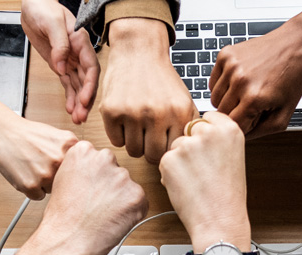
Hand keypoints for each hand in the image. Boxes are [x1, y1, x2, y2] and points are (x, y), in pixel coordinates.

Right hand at [0, 113, 78, 199]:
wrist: (1, 130)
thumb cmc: (26, 133)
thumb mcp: (56, 136)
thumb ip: (71, 153)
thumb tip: (84, 171)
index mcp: (70, 146)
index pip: (79, 170)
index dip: (69, 170)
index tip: (61, 168)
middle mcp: (60, 160)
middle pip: (67, 182)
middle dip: (56, 177)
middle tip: (41, 165)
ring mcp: (46, 174)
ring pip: (53, 190)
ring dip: (43, 184)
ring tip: (31, 167)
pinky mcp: (31, 185)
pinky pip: (38, 196)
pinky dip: (30, 189)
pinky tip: (24, 173)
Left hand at [21, 0, 98, 123]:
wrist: (32, 5)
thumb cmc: (43, 8)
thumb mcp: (52, 23)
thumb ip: (59, 45)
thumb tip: (61, 66)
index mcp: (80, 41)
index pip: (91, 67)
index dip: (90, 85)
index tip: (85, 99)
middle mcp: (78, 53)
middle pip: (86, 80)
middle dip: (85, 99)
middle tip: (81, 116)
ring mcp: (70, 60)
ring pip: (78, 85)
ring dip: (78, 102)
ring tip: (77, 119)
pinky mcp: (60, 64)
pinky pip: (67, 84)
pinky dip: (70, 97)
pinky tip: (71, 109)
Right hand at [29, 141, 149, 254]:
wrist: (66, 242)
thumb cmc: (61, 218)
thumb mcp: (63, 180)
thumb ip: (82, 169)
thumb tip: (97, 173)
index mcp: (83, 151)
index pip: (99, 159)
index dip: (95, 178)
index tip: (89, 189)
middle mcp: (104, 158)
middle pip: (115, 170)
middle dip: (110, 187)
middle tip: (96, 205)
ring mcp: (122, 176)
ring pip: (128, 187)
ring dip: (121, 200)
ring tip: (102, 216)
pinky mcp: (136, 195)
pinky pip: (140, 203)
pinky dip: (131, 214)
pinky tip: (112, 221)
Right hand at [100, 18, 197, 163]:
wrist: (139, 51)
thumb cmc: (161, 79)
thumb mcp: (184, 100)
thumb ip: (189, 126)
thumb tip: (189, 153)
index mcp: (179, 112)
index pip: (173, 151)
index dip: (167, 149)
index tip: (163, 143)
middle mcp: (157, 114)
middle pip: (152, 156)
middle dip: (150, 150)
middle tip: (149, 138)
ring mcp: (132, 113)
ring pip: (133, 151)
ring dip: (135, 143)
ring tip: (137, 127)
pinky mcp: (111, 111)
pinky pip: (116, 141)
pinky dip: (120, 135)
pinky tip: (125, 120)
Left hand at [159, 112, 249, 251]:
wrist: (220, 220)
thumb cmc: (227, 195)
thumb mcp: (233, 157)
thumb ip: (217, 139)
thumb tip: (197, 131)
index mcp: (229, 129)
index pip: (207, 118)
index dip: (205, 135)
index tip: (209, 149)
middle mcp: (208, 132)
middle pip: (189, 130)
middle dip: (191, 147)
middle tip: (203, 170)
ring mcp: (187, 145)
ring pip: (175, 146)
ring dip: (179, 161)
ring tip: (196, 181)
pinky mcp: (169, 159)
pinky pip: (165, 161)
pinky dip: (170, 174)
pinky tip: (186, 187)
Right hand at [209, 24, 301, 138]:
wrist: (296, 45)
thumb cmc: (292, 78)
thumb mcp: (284, 115)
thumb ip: (261, 132)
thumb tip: (240, 138)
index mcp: (254, 98)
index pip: (233, 126)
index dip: (243, 126)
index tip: (252, 119)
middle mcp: (239, 81)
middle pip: (221, 113)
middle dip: (235, 113)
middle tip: (251, 105)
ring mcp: (231, 66)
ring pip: (214, 98)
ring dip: (227, 100)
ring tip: (245, 92)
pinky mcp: (225, 55)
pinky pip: (213, 81)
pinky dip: (223, 85)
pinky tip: (239, 81)